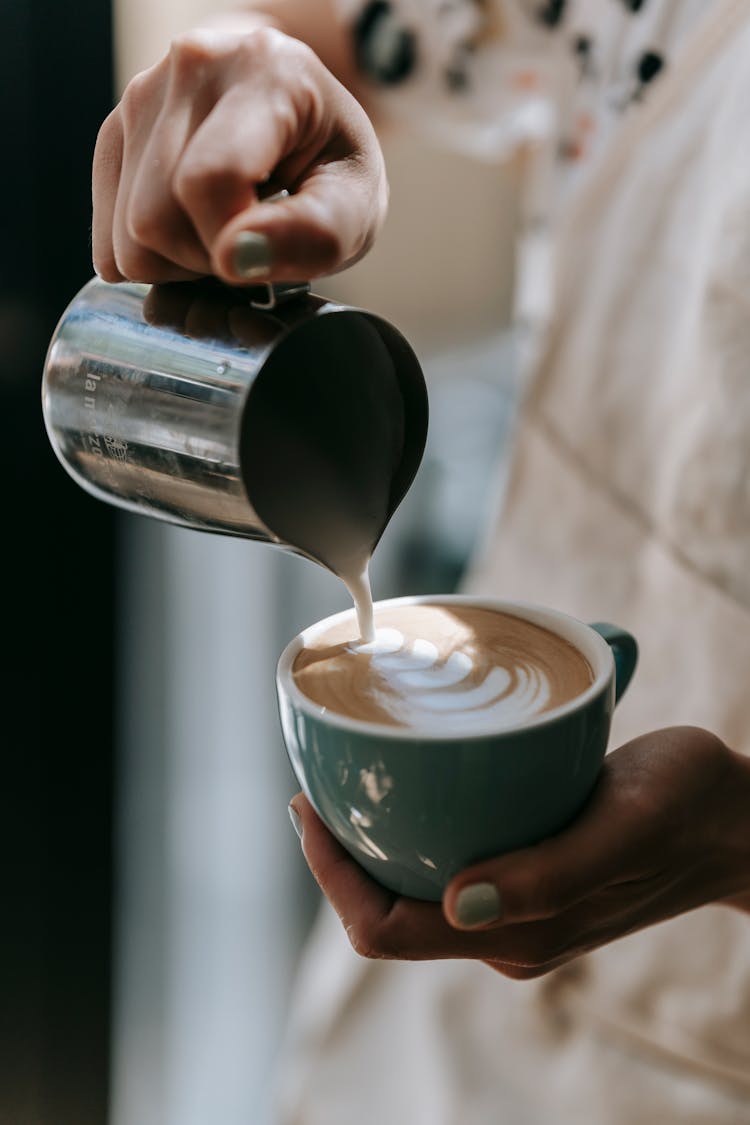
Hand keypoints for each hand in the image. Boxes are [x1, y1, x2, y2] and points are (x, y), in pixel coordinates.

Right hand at [92, 25, 386, 284]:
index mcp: (261, 73)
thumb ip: (315, 234)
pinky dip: (152, 256)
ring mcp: (139, 98)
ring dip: (178, 261)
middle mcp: (188, 69)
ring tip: (223, 232)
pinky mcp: (114, 134)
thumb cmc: (330, 159)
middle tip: (251, 241)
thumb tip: (237, 258)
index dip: (232, 247)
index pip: (208, 182)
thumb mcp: (357, 201)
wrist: (300, 113)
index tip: (267, 255)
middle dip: (206, 260)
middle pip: (155, 220)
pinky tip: (192, 230)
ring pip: (126, 237)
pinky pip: (109, 241)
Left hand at [290, 726, 749, 977]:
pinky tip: (412, 783)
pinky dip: (414, 834)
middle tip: (320, 783)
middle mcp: (508, 932)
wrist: (737, 818)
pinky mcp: (530, 879)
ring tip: (353, 779)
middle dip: (340, 859)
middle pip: (388, 915)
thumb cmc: (687, 807)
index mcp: (519, 931)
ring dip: (372, 846)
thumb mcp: (627, 825)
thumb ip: (550, 875)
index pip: (387, 929)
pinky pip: (447, 870)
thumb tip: (459, 902)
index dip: (333, 878)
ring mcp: (518, 910)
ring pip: (413, 894)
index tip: (309, 805)